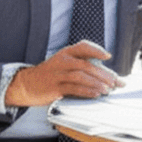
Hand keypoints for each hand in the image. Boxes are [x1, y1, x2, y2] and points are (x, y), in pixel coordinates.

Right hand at [5, 40, 122, 105]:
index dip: (96, 50)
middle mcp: (62, 61)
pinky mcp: (55, 88)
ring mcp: (58, 75)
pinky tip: (95, 94)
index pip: (83, 47)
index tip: (108, 56)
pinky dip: (87, 91)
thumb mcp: (63, 63)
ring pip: (81, 77)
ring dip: (96, 83)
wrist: (27, 84)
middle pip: (86, 65)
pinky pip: (74, 89)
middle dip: (103, 74)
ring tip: (107, 89)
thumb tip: (107, 74)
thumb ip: (82, 64)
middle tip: (115, 81)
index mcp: (66, 53)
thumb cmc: (51, 74)